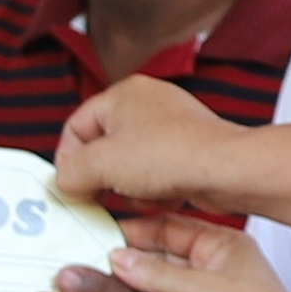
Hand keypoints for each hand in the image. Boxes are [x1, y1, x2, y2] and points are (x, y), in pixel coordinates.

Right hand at [52, 74, 274, 218]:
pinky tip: (159, 199)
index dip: (68, 160)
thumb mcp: (101, 166)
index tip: (69, 185)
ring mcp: (171, 126)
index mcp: (123, 93)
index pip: (76, 126)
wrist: (227, 170)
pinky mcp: (189, 150)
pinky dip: (152, 189)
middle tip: (97, 196)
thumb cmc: (173, 156)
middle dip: (100, 176)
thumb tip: (63, 182)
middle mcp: (148, 103)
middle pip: (104, 146)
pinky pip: (156, 172)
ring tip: (137, 196)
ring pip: (130, 163)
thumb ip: (69, 173)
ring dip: (127, 186)